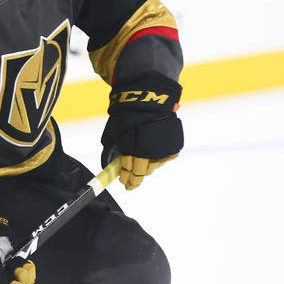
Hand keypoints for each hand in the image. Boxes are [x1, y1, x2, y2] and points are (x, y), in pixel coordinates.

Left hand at [101, 75, 182, 189]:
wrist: (149, 100)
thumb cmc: (127, 115)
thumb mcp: (113, 133)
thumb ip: (112, 150)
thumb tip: (110, 163)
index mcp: (133, 152)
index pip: (129, 172)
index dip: (126, 179)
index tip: (124, 183)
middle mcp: (149, 154)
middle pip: (142, 173)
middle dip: (135, 178)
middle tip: (131, 182)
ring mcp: (163, 151)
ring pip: (154, 167)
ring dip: (146, 168)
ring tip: (140, 166)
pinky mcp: (173, 146)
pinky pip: (164, 158)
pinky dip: (158, 158)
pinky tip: (152, 154)